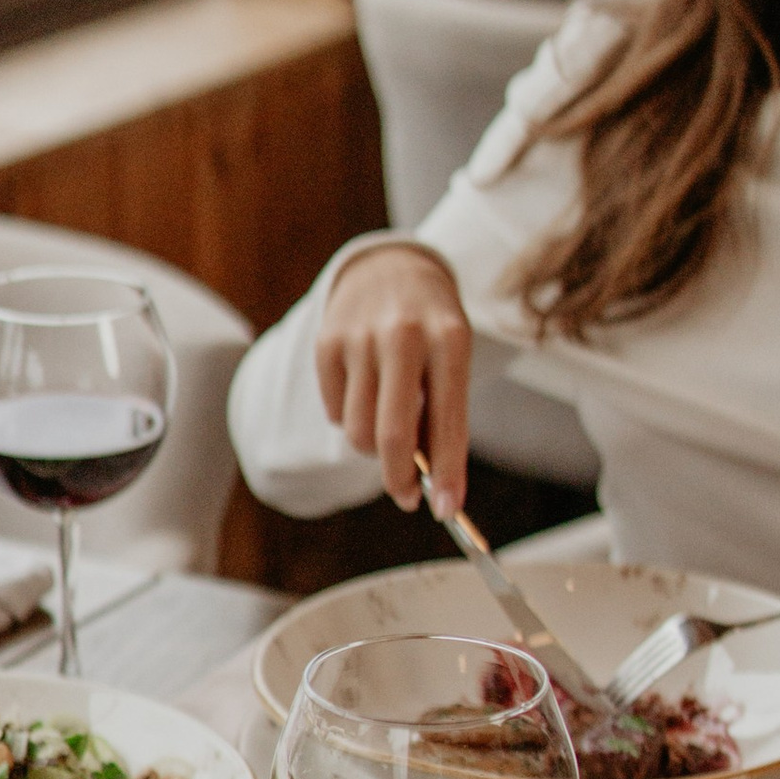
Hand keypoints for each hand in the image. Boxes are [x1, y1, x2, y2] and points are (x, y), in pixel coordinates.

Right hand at [316, 248, 474, 512]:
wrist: (391, 267)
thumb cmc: (432, 326)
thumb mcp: (453, 357)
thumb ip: (442, 413)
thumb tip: (429, 481)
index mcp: (449, 338)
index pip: (449, 421)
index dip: (448, 473)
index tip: (447, 511)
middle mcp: (403, 334)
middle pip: (392, 435)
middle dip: (400, 478)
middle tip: (408, 496)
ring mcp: (359, 337)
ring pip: (358, 432)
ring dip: (374, 449)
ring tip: (388, 429)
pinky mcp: (326, 342)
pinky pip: (336, 412)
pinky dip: (351, 420)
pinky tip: (366, 395)